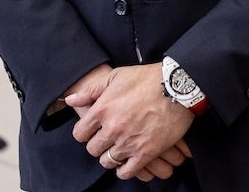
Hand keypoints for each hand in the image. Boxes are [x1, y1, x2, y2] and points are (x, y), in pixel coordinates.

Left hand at [66, 62, 195, 180]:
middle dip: (98, 145)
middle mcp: (112, 128)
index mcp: (102, 109)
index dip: (85, 133)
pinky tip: (127, 162)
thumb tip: (71, 100)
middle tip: (107, 139)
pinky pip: (127, 171)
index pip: (80, 134)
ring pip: (108, 161)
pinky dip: (124, 170)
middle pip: (93, 149)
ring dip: (111, 157)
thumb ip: (91, 90)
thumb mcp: (116, 76)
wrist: (177, 87)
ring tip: (118, 149)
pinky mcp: (146, 153)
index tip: (92, 131)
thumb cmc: (147, 79)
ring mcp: (129, 142)